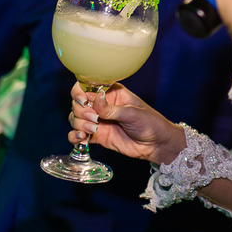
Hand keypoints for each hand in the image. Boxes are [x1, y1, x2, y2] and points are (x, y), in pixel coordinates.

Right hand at [67, 82, 184, 163]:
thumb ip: (112, 108)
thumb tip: (95, 98)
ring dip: (79, 124)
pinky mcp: (97, 135)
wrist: (156, 144)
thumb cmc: (150, 123)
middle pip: (78, 103)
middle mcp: (101, 105)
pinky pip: (78, 134)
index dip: (80, 92)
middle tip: (95, 119)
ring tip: (93, 129)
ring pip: (76, 118)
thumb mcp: (133, 113)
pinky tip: (82, 139)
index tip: (83, 100)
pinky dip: (75, 137)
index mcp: (111, 93)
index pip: (87, 86)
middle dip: (81, 111)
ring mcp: (98, 120)